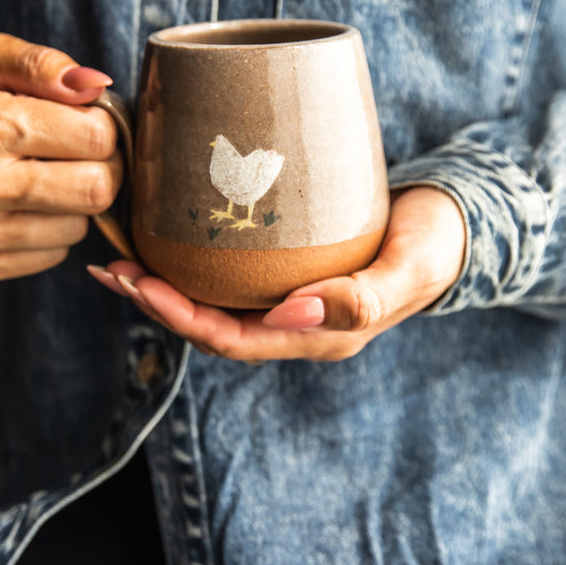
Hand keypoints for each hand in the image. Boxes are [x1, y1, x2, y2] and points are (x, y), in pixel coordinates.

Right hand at [0, 33, 120, 281]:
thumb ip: (43, 64)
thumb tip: (96, 85)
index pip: (97, 137)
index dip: (104, 128)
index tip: (86, 124)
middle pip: (97, 191)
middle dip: (103, 169)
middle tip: (81, 157)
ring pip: (79, 228)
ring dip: (75, 204)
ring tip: (45, 180)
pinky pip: (53, 256)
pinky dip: (51, 232)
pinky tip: (25, 208)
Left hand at [88, 186, 466, 360]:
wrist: (451, 225)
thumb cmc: (432, 246)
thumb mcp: (407, 270)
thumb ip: (362, 296)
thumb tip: (290, 311)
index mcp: (317, 335)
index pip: (233, 340)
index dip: (182, 317)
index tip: (141, 284)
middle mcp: (293, 323)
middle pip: (210, 324)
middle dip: (156, 302)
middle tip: (113, 269)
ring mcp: (287, 299)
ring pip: (212, 301)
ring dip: (163, 284)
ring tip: (120, 258)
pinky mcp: (285, 269)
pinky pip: (227, 275)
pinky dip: (189, 261)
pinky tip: (163, 237)